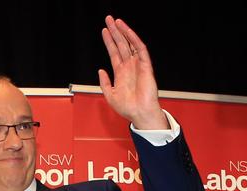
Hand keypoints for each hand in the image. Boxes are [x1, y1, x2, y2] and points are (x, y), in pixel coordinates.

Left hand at [98, 15, 168, 129]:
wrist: (139, 114)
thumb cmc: (127, 108)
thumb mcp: (110, 95)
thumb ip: (104, 82)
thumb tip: (100, 70)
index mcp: (121, 73)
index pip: (114, 53)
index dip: (109, 41)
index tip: (104, 31)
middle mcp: (129, 66)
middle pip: (121, 45)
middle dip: (115, 32)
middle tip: (109, 19)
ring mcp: (137, 65)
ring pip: (130, 44)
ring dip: (123, 32)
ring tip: (116, 21)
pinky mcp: (146, 66)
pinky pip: (141, 50)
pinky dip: (134, 40)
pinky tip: (128, 32)